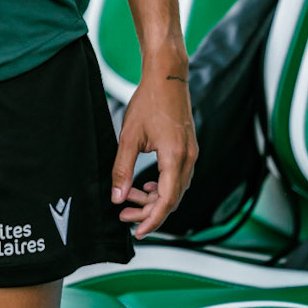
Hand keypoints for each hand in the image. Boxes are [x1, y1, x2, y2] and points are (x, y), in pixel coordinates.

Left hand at [111, 59, 197, 239]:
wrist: (167, 76)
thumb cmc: (149, 101)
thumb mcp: (129, 136)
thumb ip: (122, 169)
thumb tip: (116, 197)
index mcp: (175, 157)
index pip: (167, 200)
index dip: (152, 220)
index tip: (138, 232)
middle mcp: (188, 158)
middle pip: (172, 198)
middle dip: (148, 211)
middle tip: (123, 216)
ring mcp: (190, 153)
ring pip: (175, 189)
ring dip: (153, 199)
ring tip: (129, 199)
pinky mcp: (187, 148)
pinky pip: (177, 177)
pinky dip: (161, 186)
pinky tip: (144, 187)